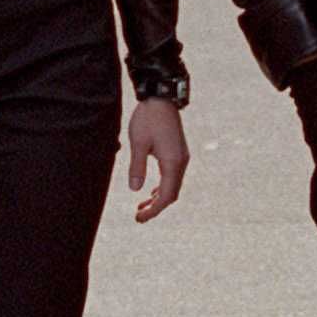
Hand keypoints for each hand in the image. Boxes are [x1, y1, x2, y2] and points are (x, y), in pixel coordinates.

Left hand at [127, 96, 188, 221]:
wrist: (161, 98)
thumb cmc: (148, 119)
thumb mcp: (138, 143)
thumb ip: (136, 167)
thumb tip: (135, 189)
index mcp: (172, 163)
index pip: (166, 196)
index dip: (153, 210)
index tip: (139, 218)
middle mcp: (181, 162)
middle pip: (171, 194)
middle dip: (156, 207)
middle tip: (138, 216)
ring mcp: (181, 157)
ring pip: (173, 186)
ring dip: (158, 198)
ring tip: (141, 207)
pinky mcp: (178, 152)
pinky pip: (173, 176)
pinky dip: (162, 187)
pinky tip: (150, 191)